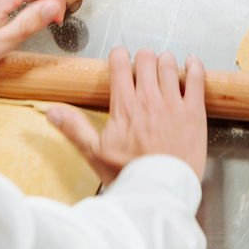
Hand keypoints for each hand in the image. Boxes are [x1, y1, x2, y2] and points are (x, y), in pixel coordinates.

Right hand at [46, 46, 207, 184]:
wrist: (160, 192)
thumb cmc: (129, 174)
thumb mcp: (95, 153)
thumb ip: (74, 128)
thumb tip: (52, 111)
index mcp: (125, 105)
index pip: (120, 62)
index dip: (119, 56)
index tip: (120, 59)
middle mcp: (148, 98)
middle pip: (146, 58)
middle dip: (143, 59)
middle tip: (143, 67)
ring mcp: (173, 103)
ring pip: (169, 64)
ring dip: (166, 62)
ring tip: (164, 68)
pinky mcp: (194, 112)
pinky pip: (196, 78)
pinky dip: (194, 66)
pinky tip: (191, 64)